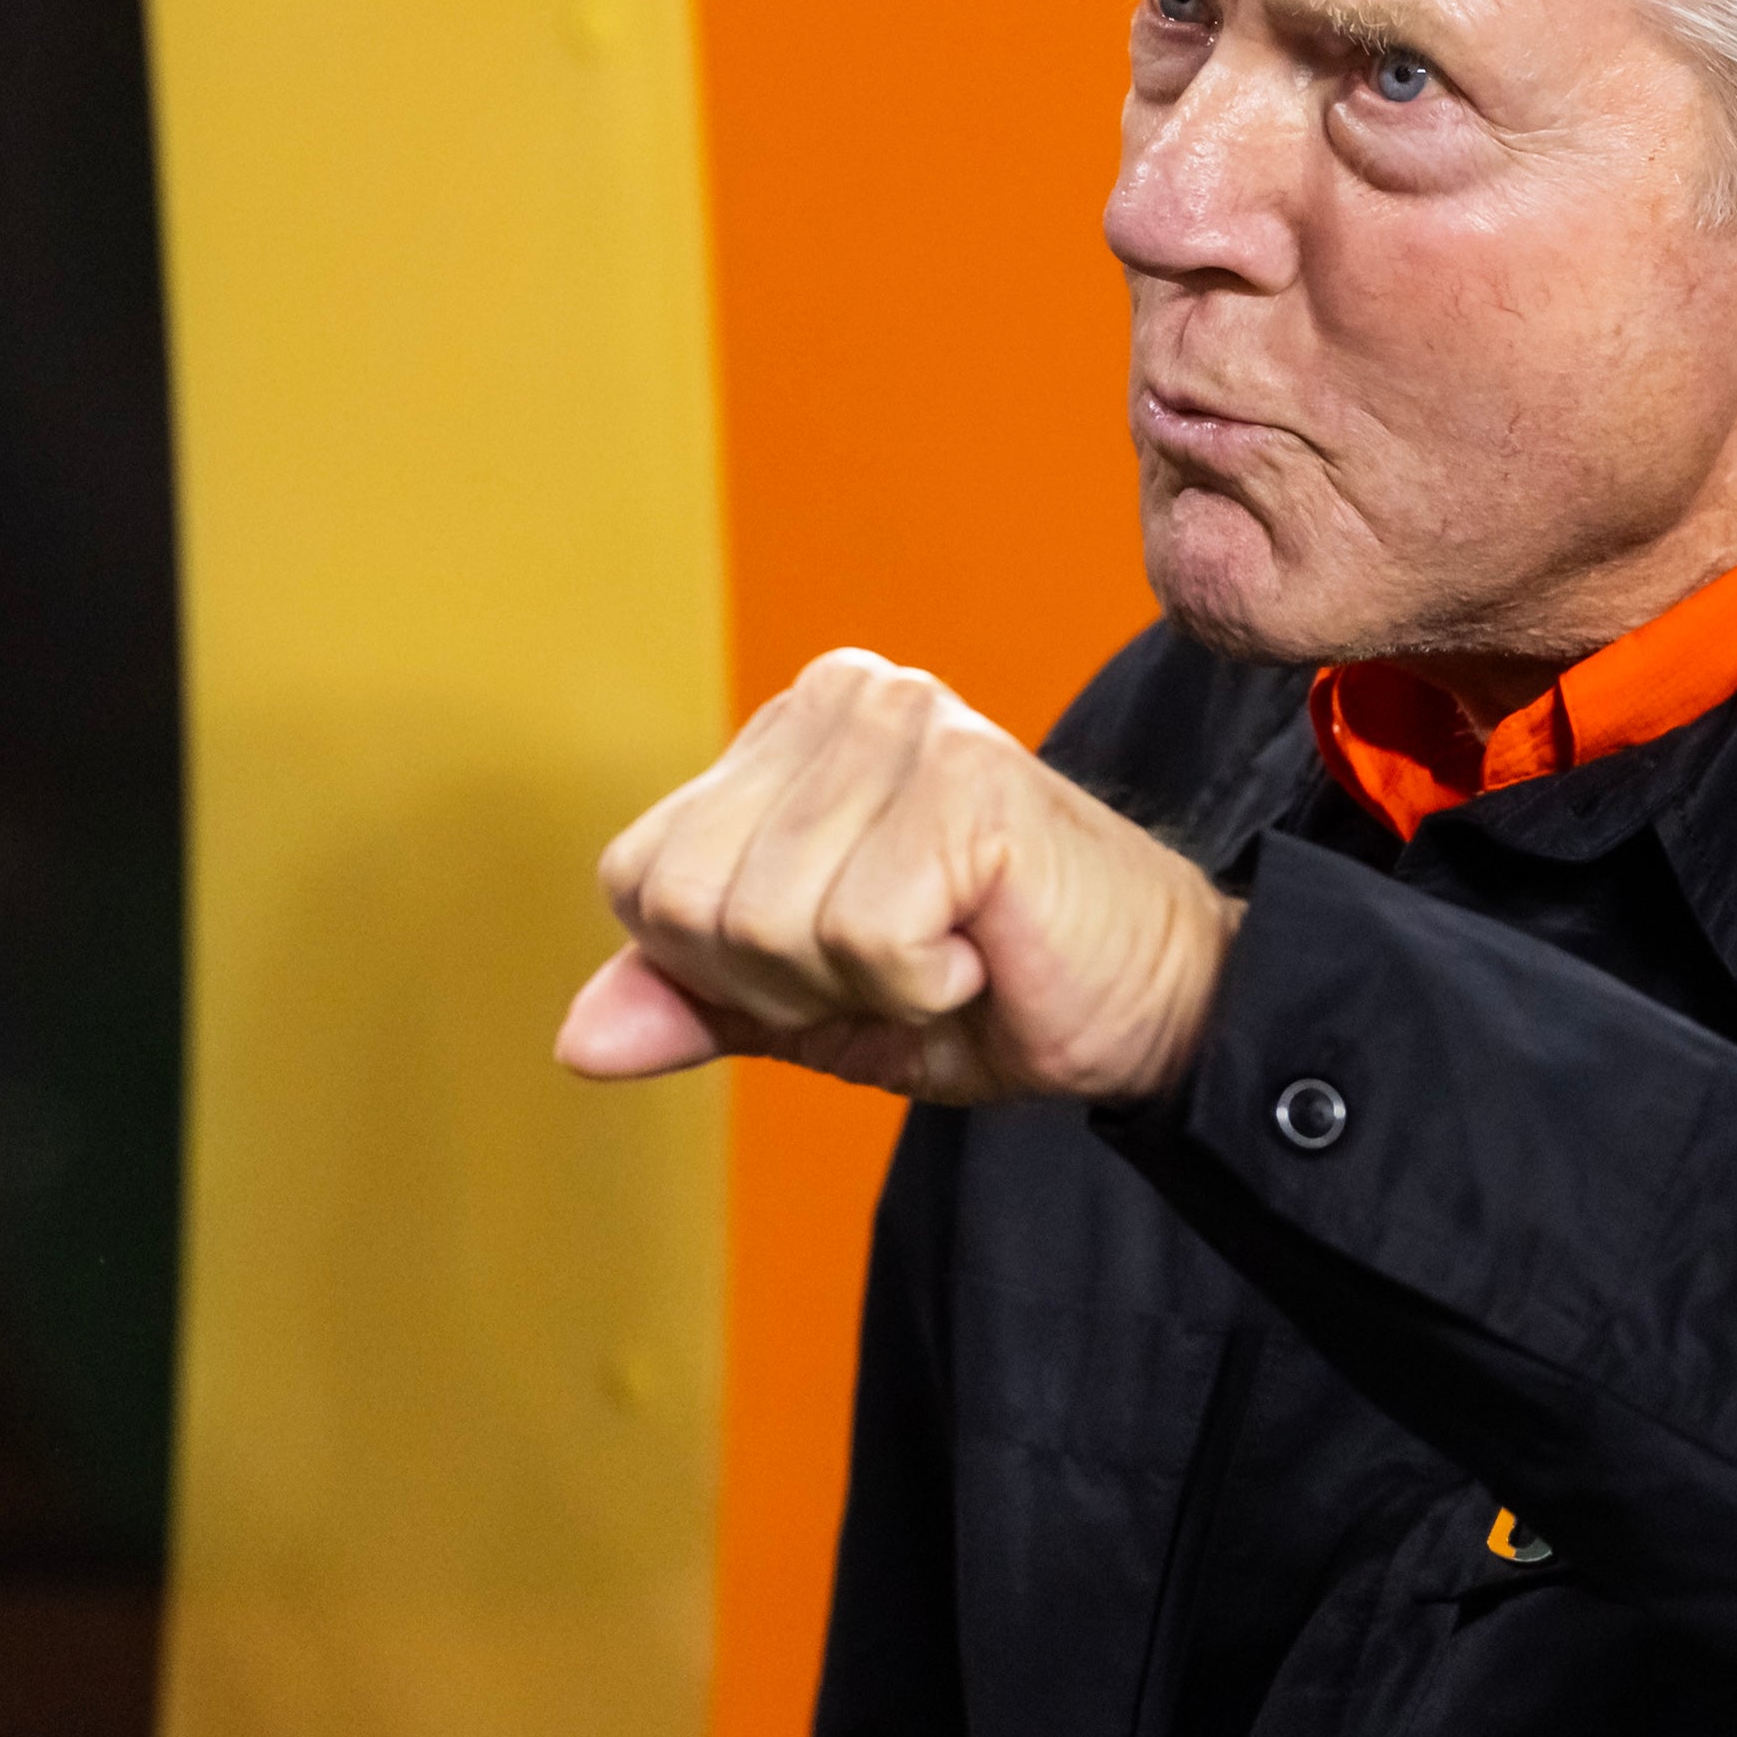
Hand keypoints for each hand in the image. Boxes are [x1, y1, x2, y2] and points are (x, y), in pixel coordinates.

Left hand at [556, 648, 1241, 1102]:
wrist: (1160, 1008)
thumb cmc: (994, 991)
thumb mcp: (812, 1009)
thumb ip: (694, 1004)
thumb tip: (576, 1042)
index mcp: (789, 729)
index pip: (639, 879)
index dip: (724, 971)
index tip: (846, 960)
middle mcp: (841, 695)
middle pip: (687, 904)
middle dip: (785, 985)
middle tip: (905, 961)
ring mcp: (906, 726)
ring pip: (765, 923)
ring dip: (861, 989)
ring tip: (952, 950)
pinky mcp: (965, 782)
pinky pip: (861, 937)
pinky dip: (922, 986)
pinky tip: (987, 944)